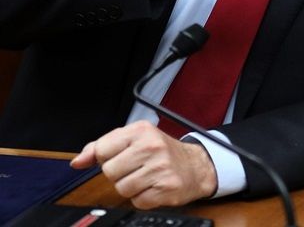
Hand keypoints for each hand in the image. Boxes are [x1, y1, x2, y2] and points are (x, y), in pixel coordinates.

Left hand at [70, 121, 218, 208]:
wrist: (196, 166)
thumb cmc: (162, 152)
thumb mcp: (134, 139)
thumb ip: (102, 146)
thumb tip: (78, 161)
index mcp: (141, 130)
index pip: (102, 150)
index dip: (107, 158)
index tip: (121, 156)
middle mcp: (152, 147)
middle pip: (110, 171)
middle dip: (119, 174)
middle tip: (136, 168)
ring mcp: (160, 168)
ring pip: (122, 188)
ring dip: (131, 187)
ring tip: (146, 178)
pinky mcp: (166, 188)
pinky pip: (137, 201)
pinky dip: (143, 198)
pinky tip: (154, 187)